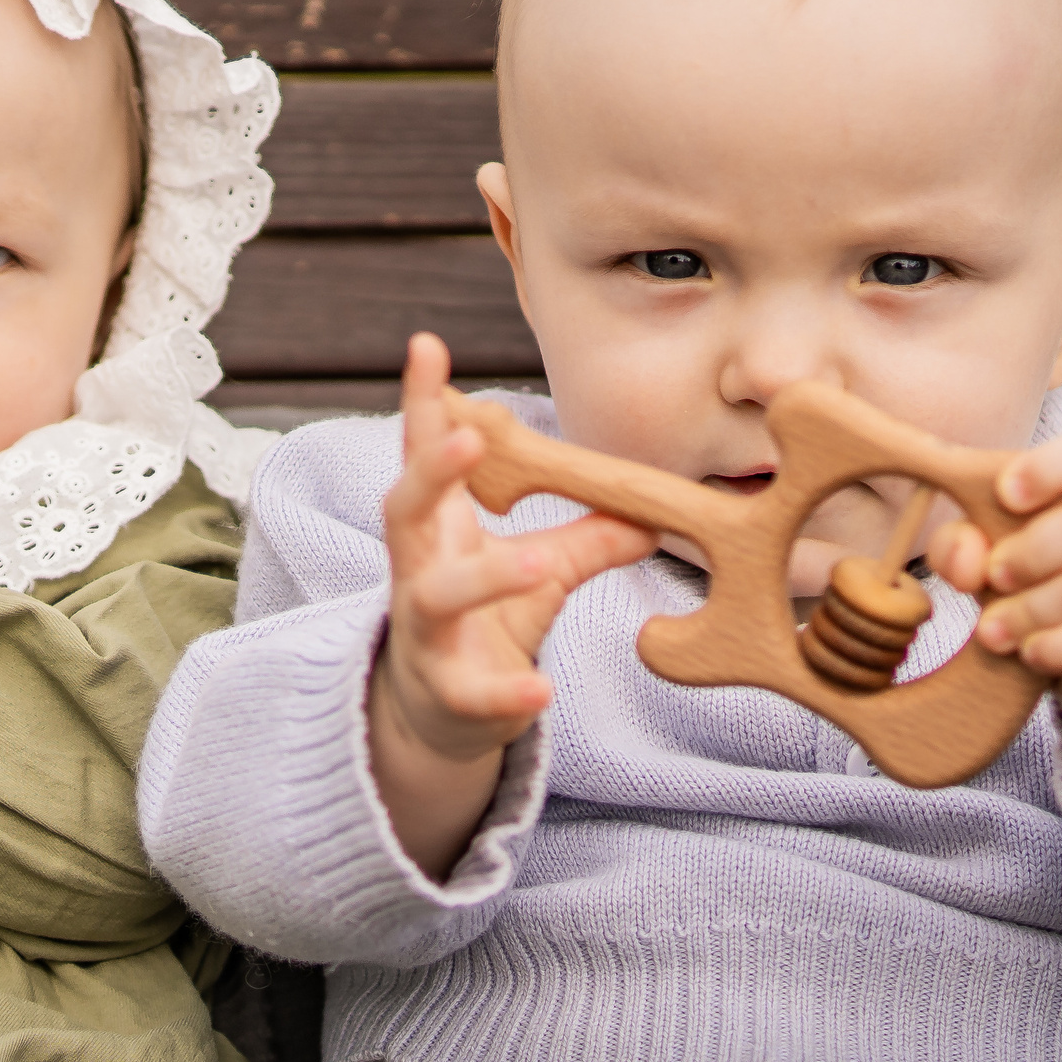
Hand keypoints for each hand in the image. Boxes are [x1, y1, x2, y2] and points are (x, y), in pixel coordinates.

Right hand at [369, 334, 653, 876]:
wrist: (438, 715)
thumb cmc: (482, 622)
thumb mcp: (539, 571)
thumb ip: (589, 537)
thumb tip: (656, 510)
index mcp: (438, 529)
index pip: (423, 454)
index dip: (422, 402)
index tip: (426, 346)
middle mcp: (417, 571)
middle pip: (404, 510)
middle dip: (430, 471)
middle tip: (470, 436)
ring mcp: (424, 632)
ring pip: (437, 598)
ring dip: (483, 578)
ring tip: (536, 565)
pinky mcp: (445, 692)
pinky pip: (469, 690)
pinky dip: (505, 691)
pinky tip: (541, 688)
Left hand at [929, 425, 1061, 861]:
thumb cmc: (1025, 583)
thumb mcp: (993, 557)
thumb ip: (968, 545)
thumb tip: (939, 550)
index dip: (1054, 469)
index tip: (1006, 492)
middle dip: (1033, 552)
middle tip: (984, 581)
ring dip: (1041, 610)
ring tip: (994, 632)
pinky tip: (1029, 658)